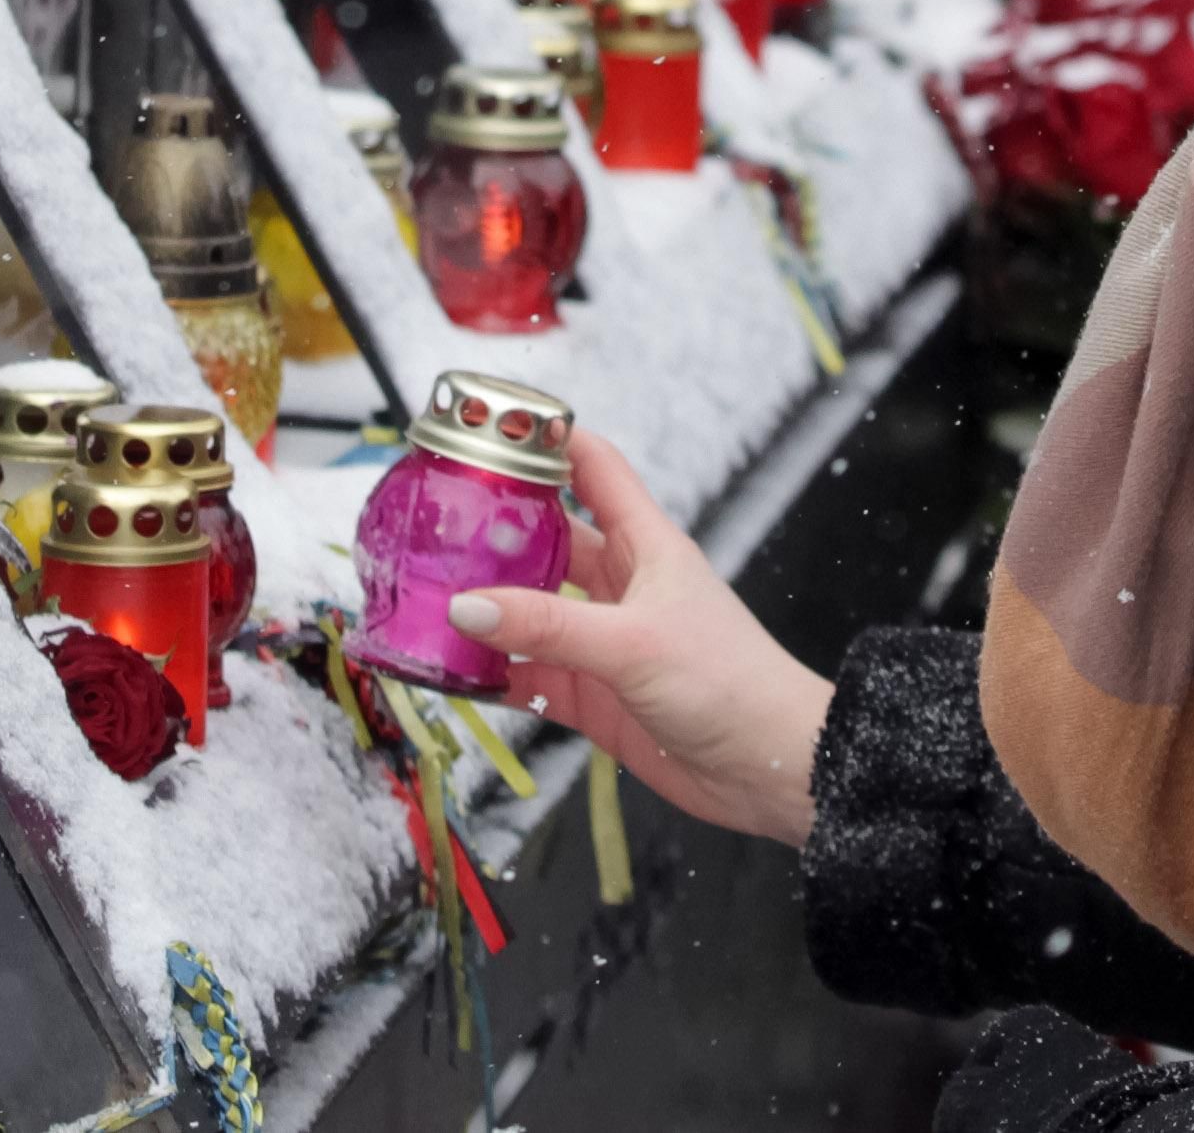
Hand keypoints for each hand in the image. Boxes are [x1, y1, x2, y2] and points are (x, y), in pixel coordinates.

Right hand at [450, 428, 832, 847]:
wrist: (768, 767)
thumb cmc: (726, 680)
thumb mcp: (632, 643)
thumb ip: (548, 626)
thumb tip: (467, 606)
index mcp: (645, 544)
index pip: (593, 467)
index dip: (547, 439)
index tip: (488, 426)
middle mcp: (620, 584)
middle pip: (548, 540)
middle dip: (496, 533)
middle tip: (431, 527)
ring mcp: (604, 641)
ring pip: (531, 612)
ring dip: (487, 611)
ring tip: (425, 602)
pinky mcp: (594, 696)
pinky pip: (531, 676)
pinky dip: (495, 675)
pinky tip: (454, 674)